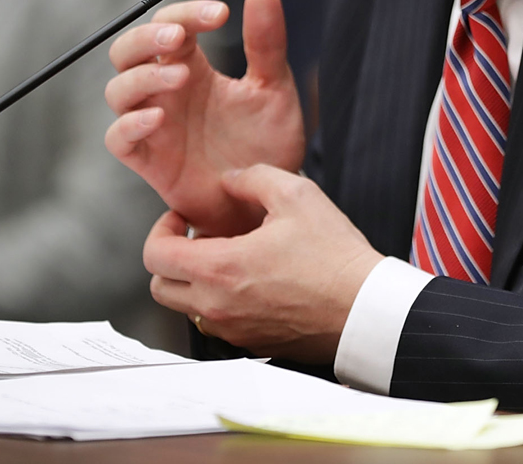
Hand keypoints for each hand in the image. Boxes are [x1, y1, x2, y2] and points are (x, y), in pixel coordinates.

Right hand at [103, 0, 303, 236]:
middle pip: (128, 51)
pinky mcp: (148, 161)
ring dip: (142, 77)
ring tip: (180, 76)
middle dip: (146, 38)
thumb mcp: (274, 90)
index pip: (170, 23)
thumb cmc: (265, 146)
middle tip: (179, 37)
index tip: (220, 14)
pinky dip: (129, 125)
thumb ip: (267, 43)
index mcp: (192, 67)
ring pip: (117, 90)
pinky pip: (118, 139)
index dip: (187, 12)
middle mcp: (165, 92)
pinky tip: (157, 118)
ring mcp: (153, 126)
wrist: (266, 203)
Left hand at [143, 164, 381, 363]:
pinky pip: (218, 324)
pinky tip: (250, 281)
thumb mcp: (296, 195)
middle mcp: (218, 307)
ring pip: (187, 309)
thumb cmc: (335, 259)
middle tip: (197, 239)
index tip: (183, 219)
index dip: (161, 229)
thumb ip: (252, 177)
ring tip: (225, 259)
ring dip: (193, 282)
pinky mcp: (254, 344)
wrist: (368, 311)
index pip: (154, 255)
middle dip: (170, 258)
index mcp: (220, 270)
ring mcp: (235, 330)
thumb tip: (230, 179)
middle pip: (160, 287)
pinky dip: (220, 303)